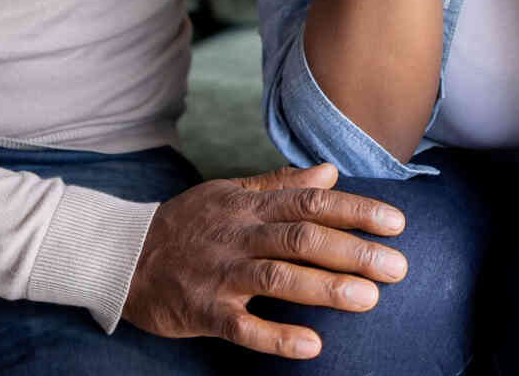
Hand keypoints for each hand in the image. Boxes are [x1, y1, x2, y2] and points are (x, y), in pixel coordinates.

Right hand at [120, 163, 407, 359]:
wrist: (121, 255)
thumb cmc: (186, 224)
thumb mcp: (230, 193)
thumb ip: (280, 184)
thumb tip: (329, 173)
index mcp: (250, 206)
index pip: (310, 202)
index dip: (355, 211)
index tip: (396, 223)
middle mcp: (239, 236)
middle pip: (302, 238)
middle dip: (352, 251)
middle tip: (397, 267)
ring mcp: (220, 274)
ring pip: (277, 277)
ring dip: (325, 287)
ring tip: (368, 299)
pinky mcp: (203, 311)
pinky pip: (241, 326)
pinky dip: (276, 336)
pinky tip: (311, 346)